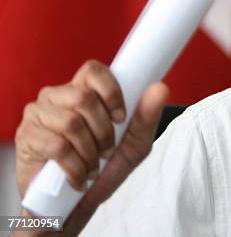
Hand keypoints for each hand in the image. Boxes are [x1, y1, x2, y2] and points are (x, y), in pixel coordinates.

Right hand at [15, 59, 168, 227]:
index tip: (121, 117)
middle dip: (103, 131)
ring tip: (93, 165)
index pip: (93, 70)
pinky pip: (56, 146)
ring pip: (71, 122)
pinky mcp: (27, 137)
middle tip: (107, 151)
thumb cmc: (106, 168)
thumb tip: (160, 88)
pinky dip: (75, 167)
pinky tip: (78, 176)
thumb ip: (147, 116)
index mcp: (83, 89)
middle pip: (84, 98)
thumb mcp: (134, 144)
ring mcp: (38, 114)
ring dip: (90, 152)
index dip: (110, 92)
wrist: (76, 203)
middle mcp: (57, 96)